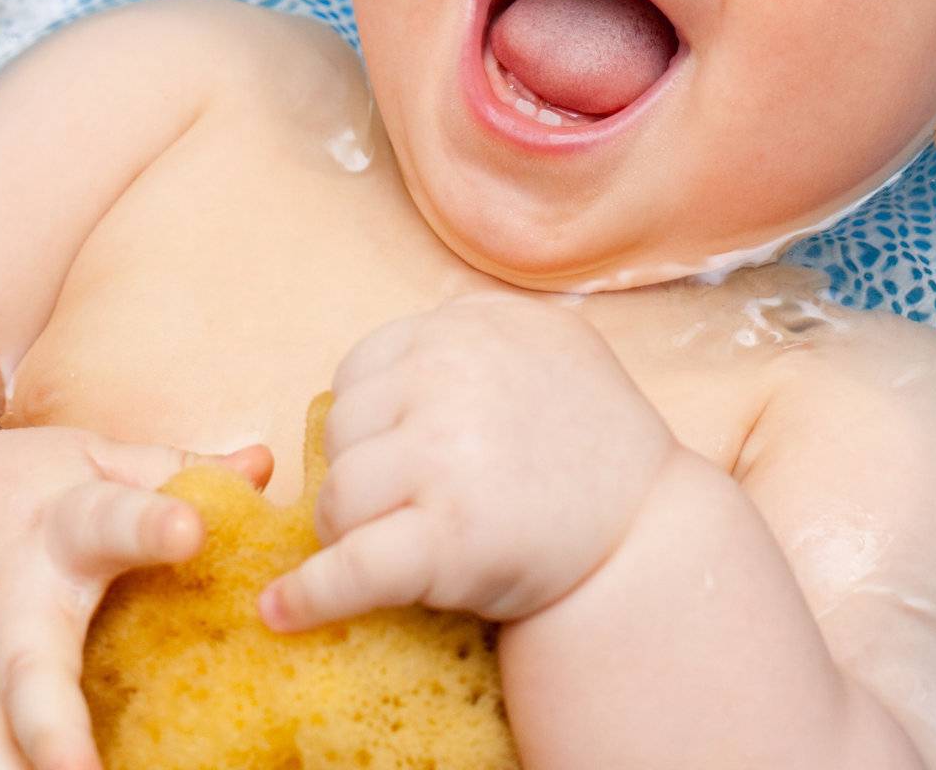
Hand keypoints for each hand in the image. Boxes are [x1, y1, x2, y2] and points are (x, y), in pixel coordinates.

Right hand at [0, 423, 271, 769]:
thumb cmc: (29, 486)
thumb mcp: (98, 458)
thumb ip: (176, 470)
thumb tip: (261, 466)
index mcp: (63, 524)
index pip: (108, 520)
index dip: (147, 524)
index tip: (189, 531)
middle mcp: (14, 599)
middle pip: (30, 666)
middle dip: (54, 724)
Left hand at [258, 292, 678, 631]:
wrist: (652, 534)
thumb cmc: (593, 444)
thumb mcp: (545, 343)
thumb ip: (472, 328)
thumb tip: (395, 352)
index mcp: (470, 324)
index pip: (362, 369)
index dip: (368, 422)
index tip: (388, 455)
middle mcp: (453, 375)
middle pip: (343, 430)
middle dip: (358, 475)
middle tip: (400, 509)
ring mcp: (447, 455)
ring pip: (338, 496)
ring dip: (347, 533)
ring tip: (389, 548)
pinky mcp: (447, 539)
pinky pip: (351, 567)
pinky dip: (310, 595)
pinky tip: (282, 610)